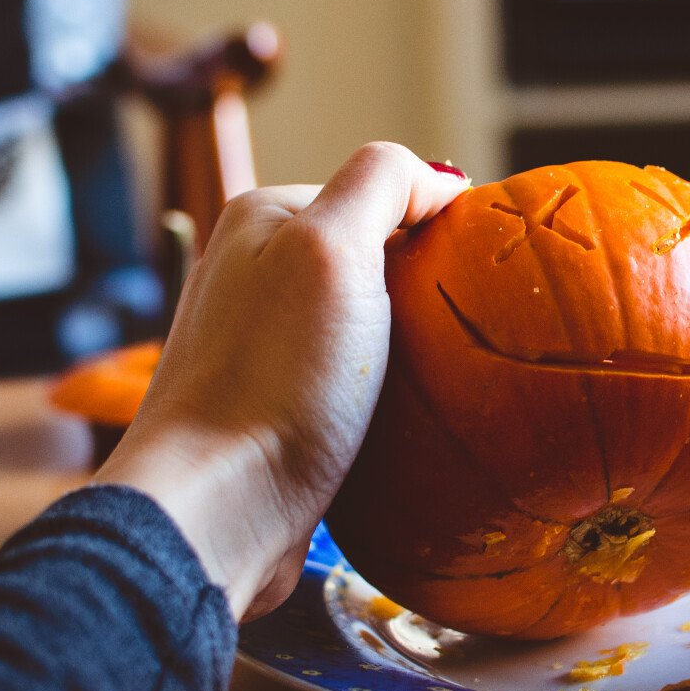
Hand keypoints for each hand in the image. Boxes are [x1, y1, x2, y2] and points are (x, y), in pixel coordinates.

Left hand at [97, 143, 469, 618]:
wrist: (219, 512)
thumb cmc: (275, 378)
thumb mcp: (333, 248)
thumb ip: (382, 184)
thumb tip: (439, 179)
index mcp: (263, 217)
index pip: (379, 195)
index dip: (434, 229)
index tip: (470, 276)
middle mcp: (254, 273)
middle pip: (376, 263)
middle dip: (424, 294)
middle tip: (459, 333)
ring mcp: (263, 345)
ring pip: (369, 329)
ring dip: (410, 353)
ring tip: (438, 381)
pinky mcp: (278, 411)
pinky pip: (354, 387)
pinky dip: (387, 400)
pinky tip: (405, 421)